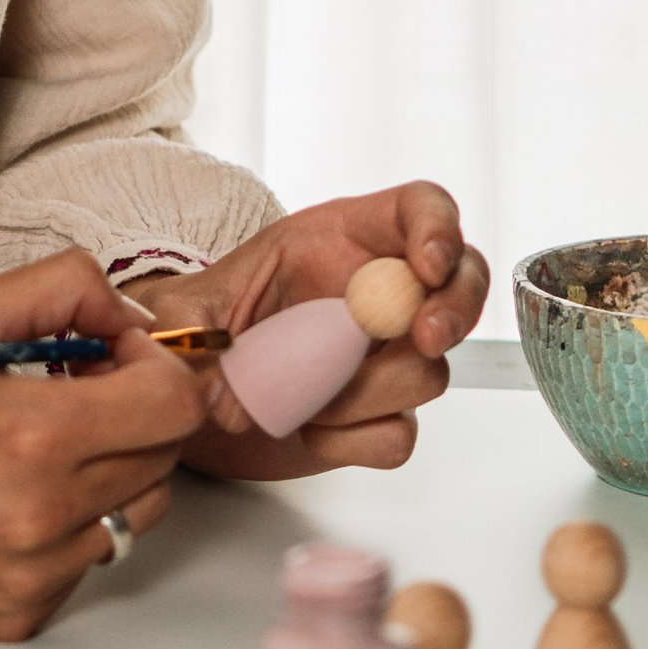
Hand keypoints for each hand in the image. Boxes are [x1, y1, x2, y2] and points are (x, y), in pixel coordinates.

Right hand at [0, 254, 211, 639]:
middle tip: (72, 389)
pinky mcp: (15, 618)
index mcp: (32, 436)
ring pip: (133, 516)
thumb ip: (62, 289)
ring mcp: (31, 578)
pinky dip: (66, 526)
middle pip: (163, 460)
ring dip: (107, 473)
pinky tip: (4, 497)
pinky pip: (84, 563)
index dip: (154, 365)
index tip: (114, 353)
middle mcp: (42, 519)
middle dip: (133, 414)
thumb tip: (131, 316)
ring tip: (34, 445)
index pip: (174, 405)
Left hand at [135, 182, 489, 482]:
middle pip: (462, 282)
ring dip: (363, 391)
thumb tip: (218, 377)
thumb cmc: (208, 326)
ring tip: (300, 394)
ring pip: (428, 371)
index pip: (421, 208)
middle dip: (453, 309)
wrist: (202, 389)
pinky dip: (352, 439)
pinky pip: (398, 433)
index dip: (438, 229)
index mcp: (343, 238)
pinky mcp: (382, 414)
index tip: (426, 264)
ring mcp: (388, 357)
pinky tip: (309, 429)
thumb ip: (189, 322)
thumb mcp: (185, 304)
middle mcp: (379, 292)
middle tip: (424, 336)